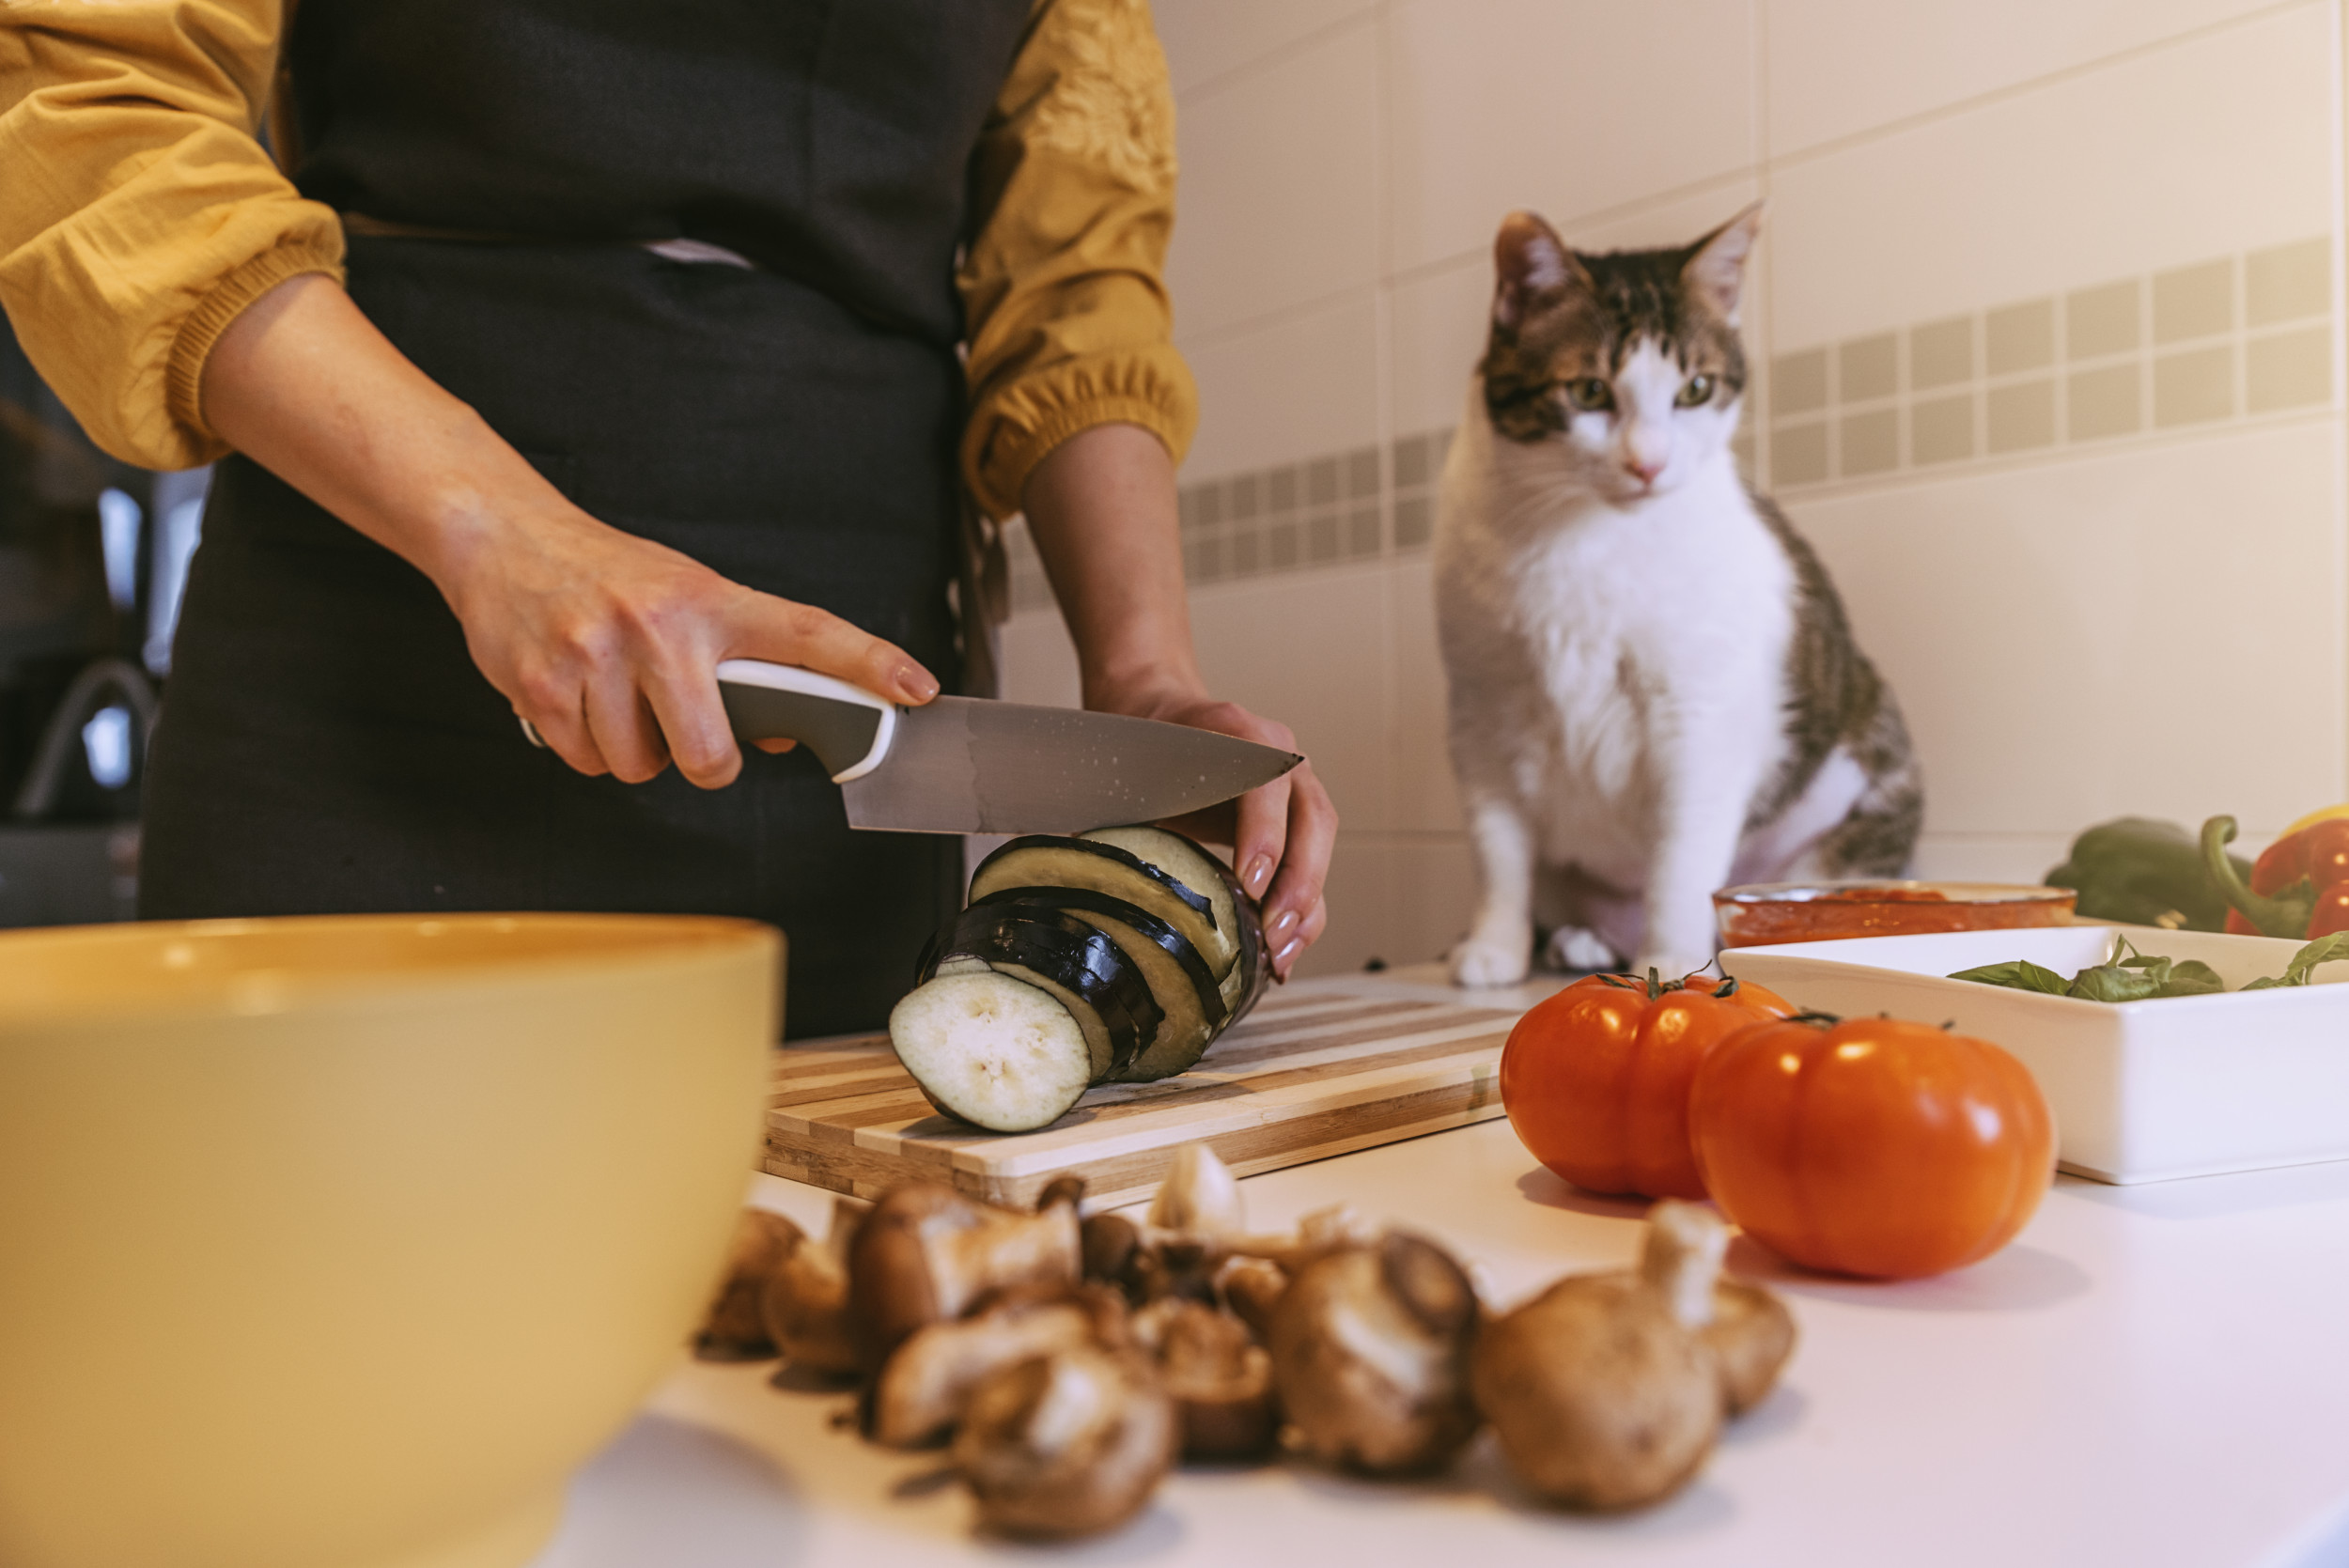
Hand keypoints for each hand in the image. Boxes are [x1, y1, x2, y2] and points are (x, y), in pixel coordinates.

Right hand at [442, 500, 938, 786]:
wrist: (502, 534)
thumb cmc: (606, 573)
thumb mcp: (685, 594)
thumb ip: (738, 658)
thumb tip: (786, 733)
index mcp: (710, 601)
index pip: (808, 632)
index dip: (867, 663)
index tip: (916, 688)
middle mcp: (658, 626)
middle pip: (709, 756)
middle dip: (703, 764)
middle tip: (687, 733)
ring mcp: (597, 657)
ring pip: (641, 767)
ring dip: (635, 753)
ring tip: (620, 698)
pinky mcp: (542, 687)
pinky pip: (587, 763)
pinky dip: (587, 749)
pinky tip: (581, 701)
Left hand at [1018, 424, 1338, 980]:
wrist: (1150, 701)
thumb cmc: (1131, 735)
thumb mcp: (1116, 758)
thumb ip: (1103, 799)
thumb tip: (1053, 858)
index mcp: (1239, 732)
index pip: (1268, 783)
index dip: (1264, 834)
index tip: (1249, 881)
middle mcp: (1278, 753)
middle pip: (1312, 819)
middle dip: (1297, 881)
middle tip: (1271, 933)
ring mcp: (1292, 784)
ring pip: (1319, 844)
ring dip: (1307, 902)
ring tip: (1282, 956)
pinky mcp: (1291, 818)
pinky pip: (1308, 862)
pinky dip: (1302, 907)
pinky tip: (1283, 953)